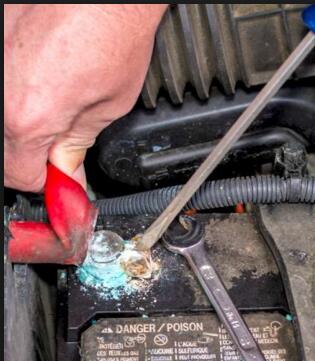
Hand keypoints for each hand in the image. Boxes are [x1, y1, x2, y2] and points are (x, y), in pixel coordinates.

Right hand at [4, 4, 166, 191]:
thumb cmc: (112, 33)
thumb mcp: (108, 106)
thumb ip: (76, 145)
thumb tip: (67, 171)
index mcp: (27, 119)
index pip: (21, 176)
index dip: (47, 180)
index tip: (62, 178)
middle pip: (4, 152)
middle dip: (31, 157)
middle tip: (60, 147)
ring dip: (22, 124)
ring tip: (55, 105)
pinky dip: (15, 94)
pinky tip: (41, 82)